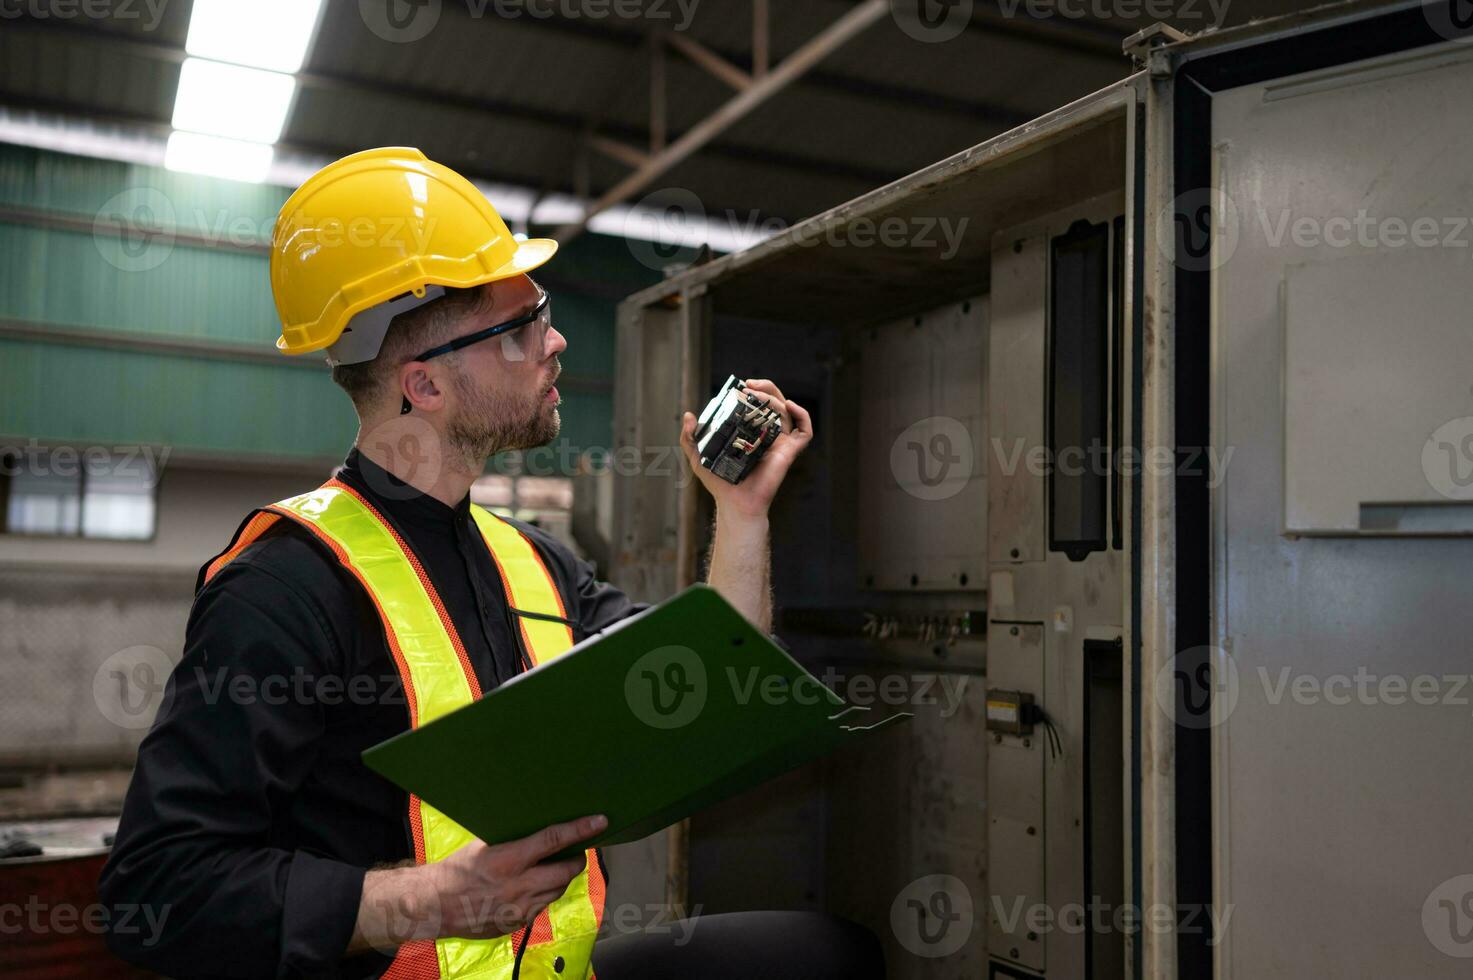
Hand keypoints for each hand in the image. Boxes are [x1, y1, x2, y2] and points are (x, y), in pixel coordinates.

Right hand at [430, 814, 606, 938]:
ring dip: (561, 878)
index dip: (580, 830)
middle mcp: (518, 886)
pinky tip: (534, 886)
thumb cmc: (458, 869)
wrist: (436, 906)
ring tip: (555, 867)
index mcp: (508, 860)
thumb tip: (541, 830)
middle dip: (576, 859)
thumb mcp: (484, 846)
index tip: (600, 822)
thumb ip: (514, 842)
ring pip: (557, 891)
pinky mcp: (518, 923)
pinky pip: (542, 906)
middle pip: (565, 871)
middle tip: (577, 851)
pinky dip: (544, 894)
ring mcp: (520, 909)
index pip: (553, 840)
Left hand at [679, 379, 812, 519]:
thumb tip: (688, 415)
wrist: (734, 503)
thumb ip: (689, 437)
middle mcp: (767, 435)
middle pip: (774, 402)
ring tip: (755, 395)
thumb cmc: (719, 483)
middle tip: (748, 386)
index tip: (739, 386)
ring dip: (774, 397)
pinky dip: (802, 414)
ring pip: (786, 411)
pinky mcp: (789, 451)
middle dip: (765, 388)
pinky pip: (805, 431)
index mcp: (749, 433)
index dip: (752, 391)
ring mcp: (780, 442)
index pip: (756, 405)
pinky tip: (789, 404)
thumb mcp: (697, 457)